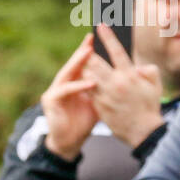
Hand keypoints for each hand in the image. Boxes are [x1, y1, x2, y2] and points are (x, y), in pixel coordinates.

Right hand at [40, 33, 99, 160]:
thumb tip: (129, 73)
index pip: (82, 63)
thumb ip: (107, 87)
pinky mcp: (50, 101)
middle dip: (83, 50)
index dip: (90, 50)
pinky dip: (77, 86)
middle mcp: (62, 83)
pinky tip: (90, 82)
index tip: (100, 37)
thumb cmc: (85, 121)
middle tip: (92, 38)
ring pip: (67, 73)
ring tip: (90, 52)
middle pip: (73, 64)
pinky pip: (65, 91)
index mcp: (73, 82)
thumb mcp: (100, 101)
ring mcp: (54, 91)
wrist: (70, 142)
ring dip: (78, 63)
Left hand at [84, 23, 164, 148]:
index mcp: (130, 76)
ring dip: (86, 67)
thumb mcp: (154, 86)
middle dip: (90, 52)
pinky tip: (85, 78)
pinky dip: (84, 82)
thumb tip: (138, 65)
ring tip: (87, 61)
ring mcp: (105, 95)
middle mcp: (115, 83)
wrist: (142, 132)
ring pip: (88, 75)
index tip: (100, 26)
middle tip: (88, 45)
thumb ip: (149, 71)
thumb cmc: (149, 107)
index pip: (116, 51)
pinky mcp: (98, 105)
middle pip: (95, 61)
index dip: (108, 37)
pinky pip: (87, 89)